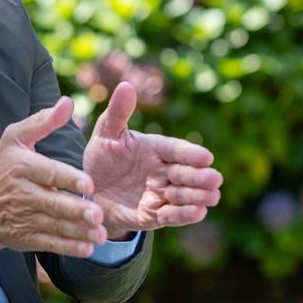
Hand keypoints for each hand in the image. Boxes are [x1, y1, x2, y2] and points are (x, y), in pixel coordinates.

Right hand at [0, 97, 107, 262]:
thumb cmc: (1, 168)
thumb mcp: (14, 139)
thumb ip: (43, 121)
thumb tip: (67, 103)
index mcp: (23, 167)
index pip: (48, 173)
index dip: (68, 179)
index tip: (88, 184)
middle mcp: (23, 194)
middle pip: (53, 203)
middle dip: (76, 210)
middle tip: (98, 214)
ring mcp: (24, 218)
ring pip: (54, 226)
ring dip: (78, 232)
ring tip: (100, 234)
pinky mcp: (26, 238)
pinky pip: (49, 243)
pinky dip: (68, 247)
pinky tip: (87, 248)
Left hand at [83, 81, 222, 238]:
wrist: (87, 190)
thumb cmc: (101, 156)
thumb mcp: (106, 133)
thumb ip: (118, 112)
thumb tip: (126, 85)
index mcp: (156, 148)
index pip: (177, 150)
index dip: (191, 154)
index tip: (206, 157)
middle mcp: (163, 171)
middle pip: (186, 173)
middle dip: (200, 177)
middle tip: (214, 178)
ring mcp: (160, 194)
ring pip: (184, 195)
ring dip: (197, 196)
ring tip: (211, 197)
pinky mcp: (153, 215)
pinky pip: (171, 216)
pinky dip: (184, 215)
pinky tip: (197, 212)